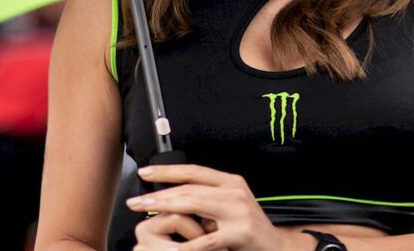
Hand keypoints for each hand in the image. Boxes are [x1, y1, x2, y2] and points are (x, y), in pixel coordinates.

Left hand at [127, 164, 289, 250]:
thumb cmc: (247, 229)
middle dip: (159, 193)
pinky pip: (209, 239)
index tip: (144, 173)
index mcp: (229, 182)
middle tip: (136, 200)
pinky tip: (174, 247)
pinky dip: (189, 245)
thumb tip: (170, 197)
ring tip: (146, 211)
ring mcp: (239, 211)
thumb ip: (205, 199)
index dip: (167, 170)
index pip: (193, 171)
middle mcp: (234, 191)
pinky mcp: (242, 232)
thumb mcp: (228, 206)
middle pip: (190, 188)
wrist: (277, 247)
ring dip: (166, 208)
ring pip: (195, 204)